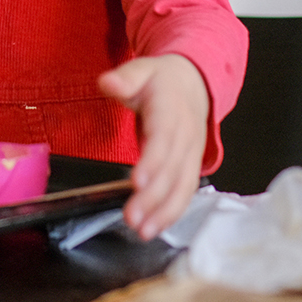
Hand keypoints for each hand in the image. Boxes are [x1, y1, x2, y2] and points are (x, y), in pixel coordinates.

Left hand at [97, 54, 209, 239]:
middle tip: (132, 217)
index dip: (152, 161)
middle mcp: (186, 135)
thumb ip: (125, 77)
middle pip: (172, 170)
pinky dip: (172, 213)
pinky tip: (155, 228)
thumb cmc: (162, 81)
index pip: (163, 138)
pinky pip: (185, 193)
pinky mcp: (191, 167)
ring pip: (183, 187)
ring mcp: (192, 153)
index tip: (136, 181)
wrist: (193, 84)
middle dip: (153, 197)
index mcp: (172, 110)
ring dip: (164, 212)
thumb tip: (108, 82)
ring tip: (143, 231)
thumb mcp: (142, 70)